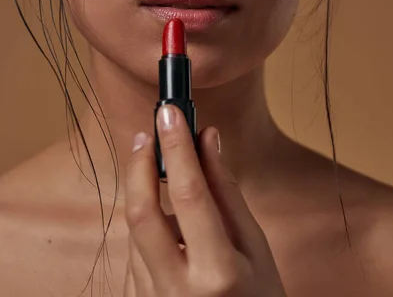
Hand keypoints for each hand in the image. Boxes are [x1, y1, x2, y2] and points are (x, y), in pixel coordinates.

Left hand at [123, 105, 286, 296]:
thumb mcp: (256, 248)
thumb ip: (227, 193)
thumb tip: (208, 140)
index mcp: (217, 274)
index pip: (188, 195)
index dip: (177, 147)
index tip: (170, 112)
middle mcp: (175, 290)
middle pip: (141, 211)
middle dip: (141, 164)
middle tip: (150, 135)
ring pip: (137, 230)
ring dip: (149, 198)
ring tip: (174, 192)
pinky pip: (136, 251)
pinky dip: (151, 229)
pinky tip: (172, 235)